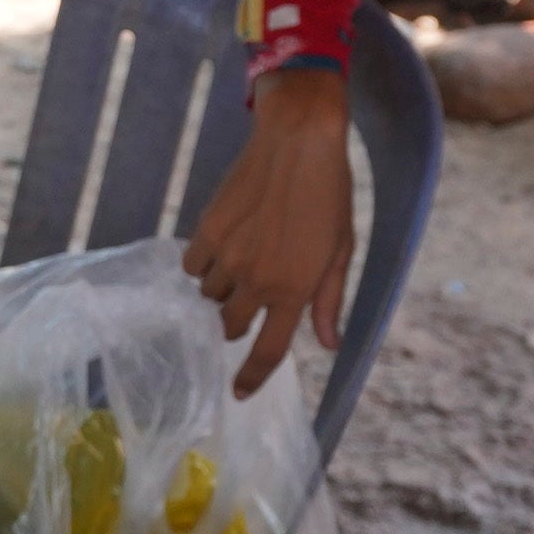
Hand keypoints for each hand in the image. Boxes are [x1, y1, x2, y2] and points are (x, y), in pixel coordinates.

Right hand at [184, 69, 355, 397]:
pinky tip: (223, 242)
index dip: (252, 378)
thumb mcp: (340, 251)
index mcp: (295, 290)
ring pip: (210, 296)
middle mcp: (259, 281)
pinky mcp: (207, 232)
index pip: (268, 351)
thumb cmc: (329, 193)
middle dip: (238, 320)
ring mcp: (229, 258)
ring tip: (242, 256)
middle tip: (252, 292)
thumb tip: (329, 344)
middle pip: (231, 327)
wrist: (298, 140)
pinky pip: (192, 266)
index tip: (239, 393)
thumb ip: (328, 301)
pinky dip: (203, 263)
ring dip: (223, 288)